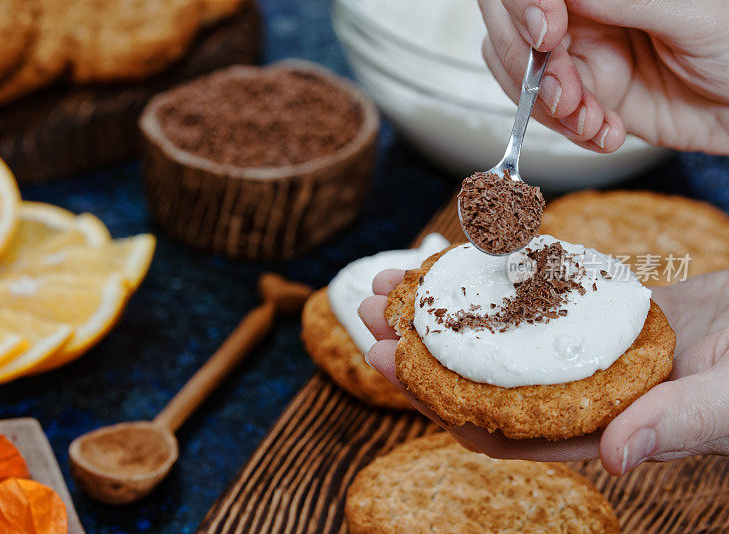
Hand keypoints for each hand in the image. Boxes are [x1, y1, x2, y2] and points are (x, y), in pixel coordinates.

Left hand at [359, 268, 728, 474]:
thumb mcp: (728, 400)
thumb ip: (674, 426)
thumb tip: (612, 457)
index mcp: (593, 426)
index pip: (494, 423)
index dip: (434, 396)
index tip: (385, 359)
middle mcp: (570, 393)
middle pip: (475, 376)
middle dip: (416, 346)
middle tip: (366, 305)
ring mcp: (573, 351)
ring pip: (490, 335)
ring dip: (439, 309)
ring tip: (389, 275)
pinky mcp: (585, 313)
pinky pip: (522, 298)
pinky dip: (486, 279)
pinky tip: (451, 256)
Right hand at [478, 0, 728, 153]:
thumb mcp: (691, 13)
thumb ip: (624, 0)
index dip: (523, 5)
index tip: (547, 33)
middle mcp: (582, 14)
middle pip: (508, 29)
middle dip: (530, 68)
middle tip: (567, 92)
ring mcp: (580, 56)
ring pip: (519, 75)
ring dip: (547, 108)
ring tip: (592, 120)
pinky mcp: (584, 98)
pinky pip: (547, 115)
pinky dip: (569, 131)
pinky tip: (605, 130)